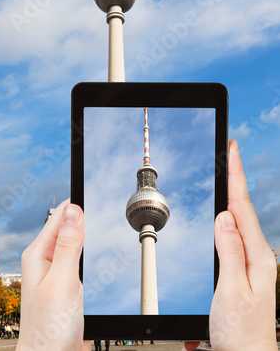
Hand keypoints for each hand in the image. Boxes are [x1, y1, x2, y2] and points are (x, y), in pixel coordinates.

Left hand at [16, 199, 89, 350]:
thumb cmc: (49, 328)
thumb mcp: (63, 280)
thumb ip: (69, 245)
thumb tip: (73, 211)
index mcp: (38, 254)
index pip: (59, 216)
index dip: (76, 203)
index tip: (94, 189)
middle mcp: (45, 259)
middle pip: (67, 227)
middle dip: (83, 217)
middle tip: (103, 204)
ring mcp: (56, 271)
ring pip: (74, 242)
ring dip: (87, 233)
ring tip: (100, 219)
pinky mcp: (66, 283)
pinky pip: (78, 257)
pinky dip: (88, 250)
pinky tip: (95, 248)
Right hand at [210, 140, 277, 350]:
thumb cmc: (242, 334)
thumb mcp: (232, 290)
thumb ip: (229, 251)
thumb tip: (224, 217)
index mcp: (258, 256)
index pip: (242, 206)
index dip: (237, 175)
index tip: (233, 149)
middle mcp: (258, 256)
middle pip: (242, 208)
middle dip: (235, 179)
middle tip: (230, 154)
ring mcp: (252, 263)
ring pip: (238, 222)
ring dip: (231, 197)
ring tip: (228, 176)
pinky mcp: (244, 271)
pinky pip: (234, 237)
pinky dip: (228, 220)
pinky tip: (225, 215)